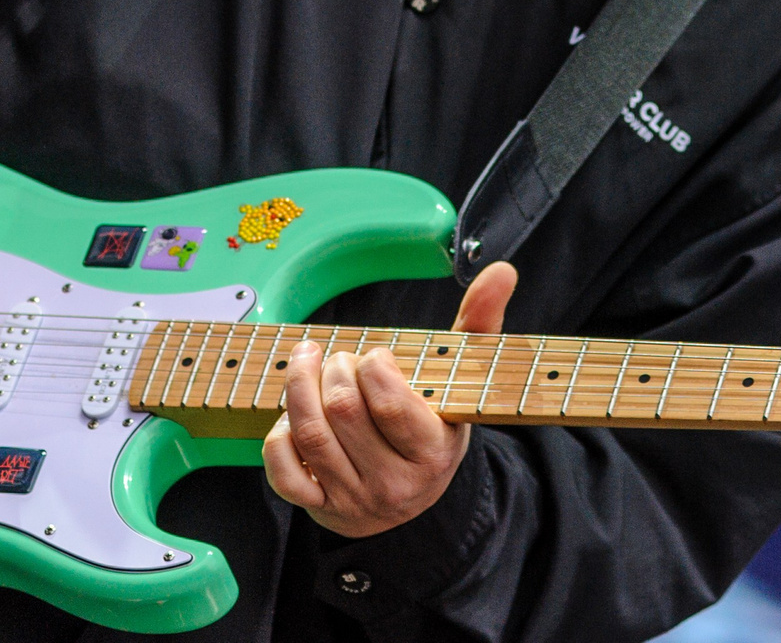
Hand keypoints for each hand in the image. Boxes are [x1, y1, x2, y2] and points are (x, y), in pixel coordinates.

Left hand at [262, 263, 517, 537]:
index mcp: (432, 452)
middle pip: (342, 412)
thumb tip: (502, 272)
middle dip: (333, 369)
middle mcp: (394, 483)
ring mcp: (355, 499)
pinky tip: (292, 418)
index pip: (390, 405)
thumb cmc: (434, 425)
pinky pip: (284, 473)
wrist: (413, 498)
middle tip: (341, 360)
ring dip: (299, 388)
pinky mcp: (321, 509)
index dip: (372, 368)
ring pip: (310, 436)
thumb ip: (480, 324)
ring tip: (307, 364)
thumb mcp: (460, 382)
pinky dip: (278, 437)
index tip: (375, 358)